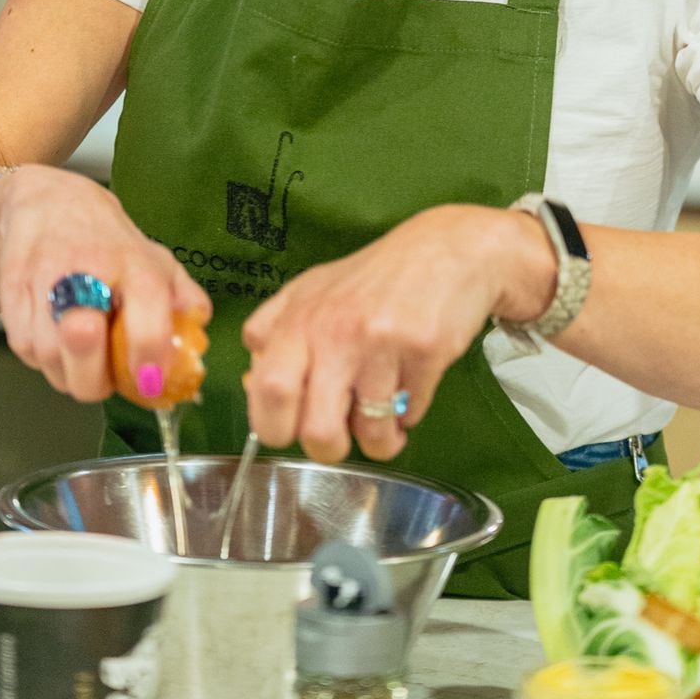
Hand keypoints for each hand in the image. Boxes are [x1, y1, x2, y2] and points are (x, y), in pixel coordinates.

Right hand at [0, 166, 209, 402]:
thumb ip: (182, 296)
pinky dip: (40, 359)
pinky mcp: (13, 289)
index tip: (149, 381)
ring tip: (80, 357)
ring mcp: (46, 278)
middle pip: (85, 344)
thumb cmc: (107, 240)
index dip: (147, 362)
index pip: (145, 323)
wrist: (49, 203)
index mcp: (135, 264)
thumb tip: (199, 328)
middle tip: (105, 380)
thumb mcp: (155, 259)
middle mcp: (89, 269)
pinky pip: (24, 349)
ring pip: (50, 356)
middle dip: (96, 380)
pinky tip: (55, 339)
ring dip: (67, 373)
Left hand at [241, 205, 555, 463]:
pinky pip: (412, 415)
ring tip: (383, 417)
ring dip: (379, 439)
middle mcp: (335, 330)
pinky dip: (410, 415)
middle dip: (329, 450)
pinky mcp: (425, 352)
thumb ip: (274, 332)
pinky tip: (410, 387)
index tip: (292, 425)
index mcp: (299, 318)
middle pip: (315, 431)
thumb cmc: (374, 277)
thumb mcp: (312, 290)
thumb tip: (252, 386)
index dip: (275, 426)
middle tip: (341, 437)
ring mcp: (381, 342)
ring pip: (370, 433)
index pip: (266, 392)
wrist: (447, 248)